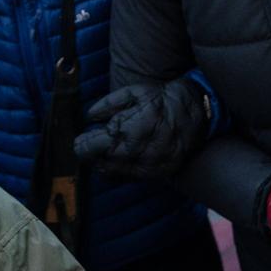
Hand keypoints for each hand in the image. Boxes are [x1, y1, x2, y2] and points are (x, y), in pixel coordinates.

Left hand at [73, 78, 212, 179]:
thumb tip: (89, 117)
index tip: (77, 141)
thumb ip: (108, 105)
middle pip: (100, 163)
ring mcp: (146, 166)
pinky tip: (117, 160)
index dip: (81, 145)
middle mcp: (135, 153)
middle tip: (85, 147)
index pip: (93, 147)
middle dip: (91, 155)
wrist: (193, 113)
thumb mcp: (133, 92)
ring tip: (100, 154)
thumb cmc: (160, 99)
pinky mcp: (156, 174)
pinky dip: (119, 171)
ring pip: (114, 173)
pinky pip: (130, 177)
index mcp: (126, 131)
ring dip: (102, 164)